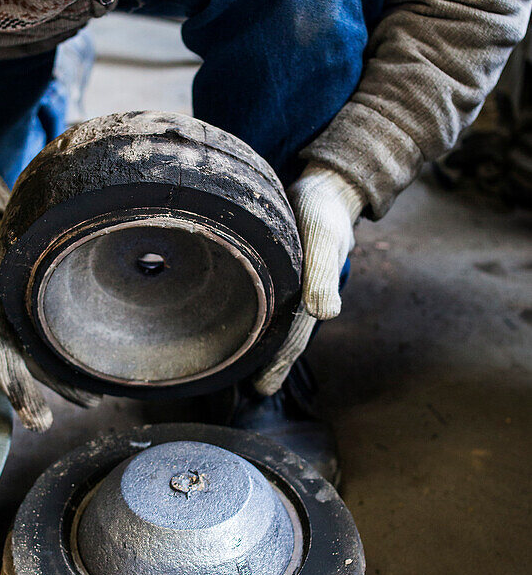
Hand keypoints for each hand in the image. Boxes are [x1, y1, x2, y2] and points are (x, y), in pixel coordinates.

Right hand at [0, 217, 99, 430]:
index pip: (11, 373)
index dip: (25, 397)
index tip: (41, 424)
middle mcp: (12, 333)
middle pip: (38, 368)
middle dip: (62, 389)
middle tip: (91, 405)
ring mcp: (26, 321)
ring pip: (52, 353)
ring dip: (72, 373)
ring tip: (97, 393)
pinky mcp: (40, 302)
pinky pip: (60, 328)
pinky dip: (75, 342)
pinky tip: (96, 348)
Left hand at [252, 164, 365, 396]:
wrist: (327, 184)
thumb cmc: (322, 208)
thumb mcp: (323, 235)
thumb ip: (323, 271)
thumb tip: (327, 315)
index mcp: (309, 293)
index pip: (294, 336)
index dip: (279, 363)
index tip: (262, 389)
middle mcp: (301, 291)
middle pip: (286, 333)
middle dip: (272, 361)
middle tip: (255, 390)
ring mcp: (292, 279)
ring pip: (278, 318)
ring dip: (265, 340)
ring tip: (248, 362)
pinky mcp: (281, 265)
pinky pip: (270, 297)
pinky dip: (260, 314)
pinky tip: (246, 318)